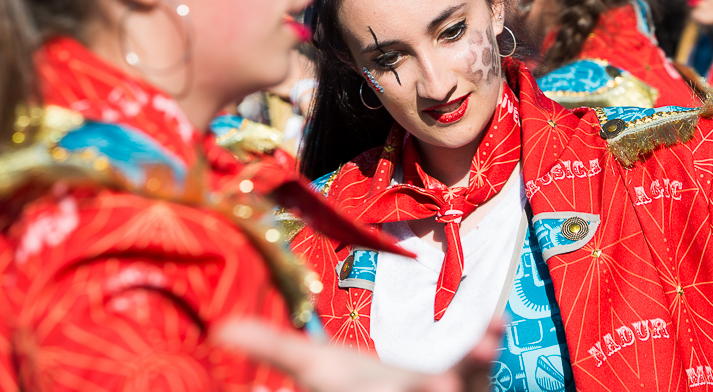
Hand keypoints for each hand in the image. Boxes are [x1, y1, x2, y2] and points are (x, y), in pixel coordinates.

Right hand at [214, 318, 502, 391]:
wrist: (388, 389)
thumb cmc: (353, 383)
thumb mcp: (313, 368)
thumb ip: (273, 349)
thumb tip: (220, 330)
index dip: (410, 388)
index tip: (427, 385)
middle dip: (435, 391)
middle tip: (447, 385)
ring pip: (466, 388)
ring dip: (473, 370)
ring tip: (484, 344)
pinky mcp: (472, 382)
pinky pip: (481, 369)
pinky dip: (485, 347)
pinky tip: (493, 327)